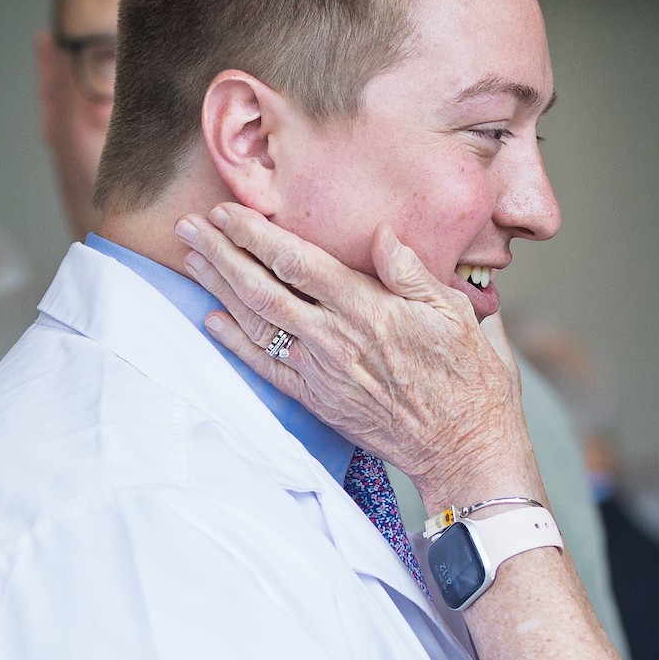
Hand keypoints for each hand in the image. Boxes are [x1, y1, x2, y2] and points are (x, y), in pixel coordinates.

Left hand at [175, 207, 540, 511]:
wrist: (465, 448)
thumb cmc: (469, 380)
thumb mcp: (456, 314)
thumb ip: (413, 272)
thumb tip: (383, 235)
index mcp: (370, 310)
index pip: (299, 263)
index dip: (258, 235)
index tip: (228, 211)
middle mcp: (336, 340)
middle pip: (264, 288)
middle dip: (222, 253)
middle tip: (189, 226)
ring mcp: (322, 373)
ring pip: (257, 323)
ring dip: (219, 288)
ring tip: (192, 259)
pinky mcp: (319, 400)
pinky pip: (266, 368)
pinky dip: (235, 343)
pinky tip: (211, 320)